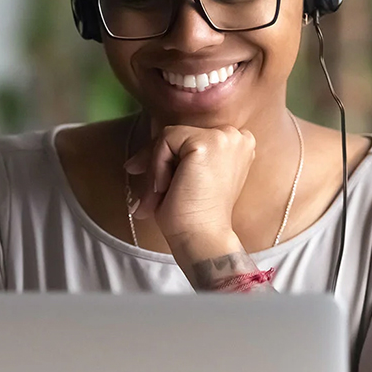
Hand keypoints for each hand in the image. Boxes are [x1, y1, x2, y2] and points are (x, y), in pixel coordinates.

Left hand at [123, 124, 255, 249]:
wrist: (203, 237)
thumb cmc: (195, 215)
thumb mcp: (188, 179)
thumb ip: (176, 159)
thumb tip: (134, 162)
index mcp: (237, 145)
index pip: (192, 137)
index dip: (169, 156)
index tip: (154, 181)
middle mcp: (236, 136)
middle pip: (180, 134)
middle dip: (157, 160)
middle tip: (147, 192)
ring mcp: (224, 137)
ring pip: (170, 137)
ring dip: (157, 166)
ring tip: (157, 196)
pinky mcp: (207, 142)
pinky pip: (166, 141)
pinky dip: (157, 165)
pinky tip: (166, 188)